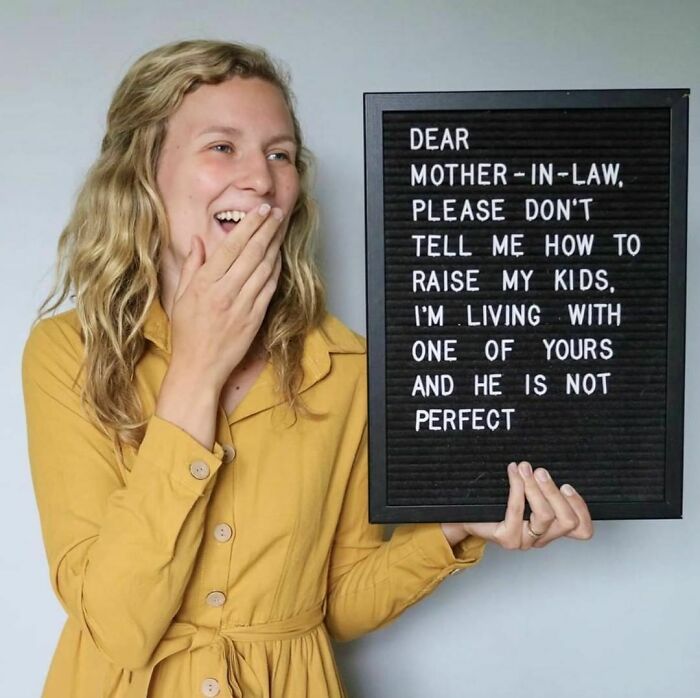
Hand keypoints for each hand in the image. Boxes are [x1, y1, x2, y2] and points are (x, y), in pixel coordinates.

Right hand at [169, 203, 285, 391]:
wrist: (199, 368)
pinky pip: (269, 289)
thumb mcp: (180, 297)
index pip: (231, 246)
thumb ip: (191, 266)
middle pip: (251, 252)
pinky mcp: (255, 319)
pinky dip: (275, 270)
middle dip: (266, 229)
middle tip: (277, 212)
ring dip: (275, 246)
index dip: (249, 225)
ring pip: (264, 268)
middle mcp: (224, 292)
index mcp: (204, 284)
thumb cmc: (187, 333)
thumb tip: (197, 240)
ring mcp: (242, 306)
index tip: (260, 210)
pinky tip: (279, 257)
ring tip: (281, 228)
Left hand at [441, 461, 593, 549]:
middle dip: (555, 491)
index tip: (567, 485)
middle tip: (541, 471)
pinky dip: (517, 486)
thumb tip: (550, 463)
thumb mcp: (526, 493)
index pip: (582, 530)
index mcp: (552, 528)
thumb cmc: (497, 502)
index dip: (581, 508)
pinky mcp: (507, 538)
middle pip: (568, 521)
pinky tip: (513, 472)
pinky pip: (518, 510)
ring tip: (525, 468)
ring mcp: (526, 541)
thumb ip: (542, 486)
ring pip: (545, 515)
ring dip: (536, 487)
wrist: (466, 516)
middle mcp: (542, 537)